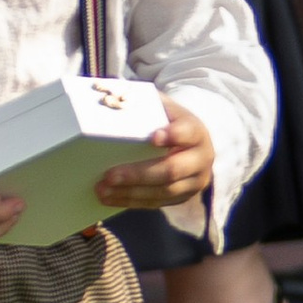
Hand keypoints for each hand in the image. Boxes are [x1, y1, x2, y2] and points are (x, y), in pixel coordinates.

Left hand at [98, 100, 212, 212]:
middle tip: (109, 175)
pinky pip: (156, 203)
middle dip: (138, 174)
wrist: (194, 145)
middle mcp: (200, 159)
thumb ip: (147, 104)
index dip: (173, 136)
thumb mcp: (165, 108)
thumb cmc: (170, 122)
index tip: (153, 137)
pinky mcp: (181, 198)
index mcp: (196, 132)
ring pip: (162, 191)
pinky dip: (130, 201)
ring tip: (103, 189)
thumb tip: (113, 99)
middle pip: (171, 170)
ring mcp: (193, 182)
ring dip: (130, 192)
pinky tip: (109, 198)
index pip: (188, 133)